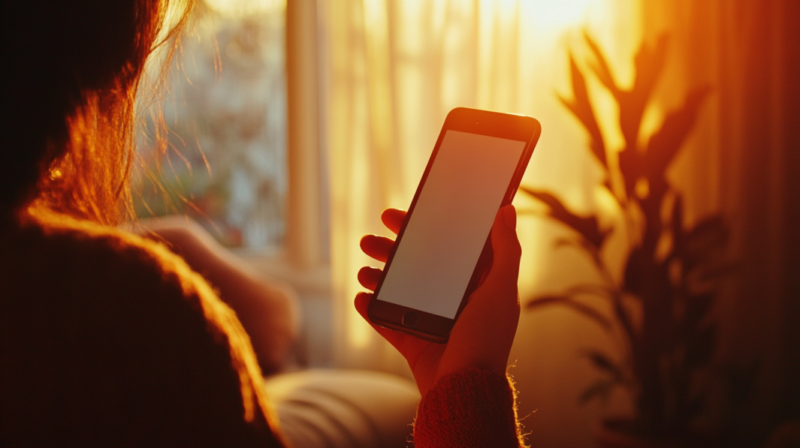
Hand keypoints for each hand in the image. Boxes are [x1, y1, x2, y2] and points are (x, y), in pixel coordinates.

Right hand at [355, 205, 521, 396]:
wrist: (464, 390)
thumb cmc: (486, 340)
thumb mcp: (500, 289)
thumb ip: (506, 250)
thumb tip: (506, 211)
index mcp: (475, 285)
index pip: (449, 247)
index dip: (428, 229)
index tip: (407, 214)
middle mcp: (452, 300)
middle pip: (418, 265)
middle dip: (392, 250)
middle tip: (370, 239)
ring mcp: (430, 321)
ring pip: (399, 289)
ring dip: (378, 276)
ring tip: (364, 270)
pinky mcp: (414, 342)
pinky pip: (387, 321)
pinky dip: (373, 309)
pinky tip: (361, 297)